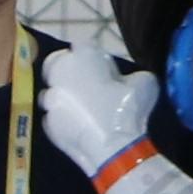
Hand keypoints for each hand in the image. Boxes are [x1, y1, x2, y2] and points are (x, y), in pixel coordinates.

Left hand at [37, 35, 163, 178]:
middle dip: (66, 68)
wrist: (114, 148)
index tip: (99, 64)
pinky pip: (54, 115)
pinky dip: (64, 117)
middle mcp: (59, 74)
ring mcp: (50, 100)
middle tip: (84, 80)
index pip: (81, 45)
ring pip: (52, 91)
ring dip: (63, 94)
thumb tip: (127, 80)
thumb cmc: (130, 109)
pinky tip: (80, 125)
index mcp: (82, 56)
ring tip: (82, 106)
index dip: (91, 54)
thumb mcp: (144, 82)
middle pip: (55, 64)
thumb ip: (130, 75)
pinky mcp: (47, 123)